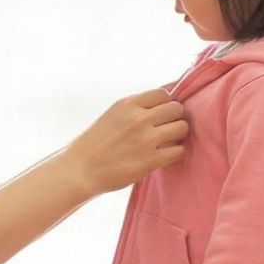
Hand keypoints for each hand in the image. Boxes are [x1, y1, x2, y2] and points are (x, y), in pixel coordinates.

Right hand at [65, 89, 188, 195]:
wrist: (80, 170)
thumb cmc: (97, 143)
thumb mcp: (114, 114)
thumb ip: (138, 106)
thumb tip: (169, 96)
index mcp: (128, 104)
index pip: (164, 93)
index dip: (165, 105)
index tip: (159, 116)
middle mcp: (138, 118)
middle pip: (177, 109)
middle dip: (174, 119)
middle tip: (165, 130)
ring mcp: (145, 139)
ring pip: (182, 128)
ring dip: (177, 136)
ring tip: (166, 143)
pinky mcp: (150, 160)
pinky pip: (179, 150)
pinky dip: (175, 153)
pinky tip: (164, 156)